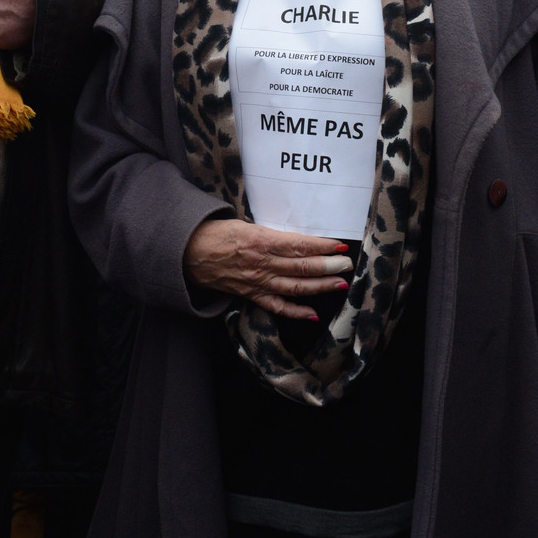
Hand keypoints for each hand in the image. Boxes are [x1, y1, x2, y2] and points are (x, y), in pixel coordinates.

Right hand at [183, 218, 352, 319]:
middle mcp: (263, 264)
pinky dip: (296, 312)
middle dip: (328, 267)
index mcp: (261, 241)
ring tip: (339, 284)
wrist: (190, 253)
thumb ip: (270, 233)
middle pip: (302, 267)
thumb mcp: (245, 223)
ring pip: (296, 287)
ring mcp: (258, 282)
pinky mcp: (252, 295)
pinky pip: (277, 306)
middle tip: (347, 265)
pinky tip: (313, 314)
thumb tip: (296, 238)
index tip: (340, 246)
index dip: (322, 247)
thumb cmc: (217, 233)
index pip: (299, 245)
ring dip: (320, 287)